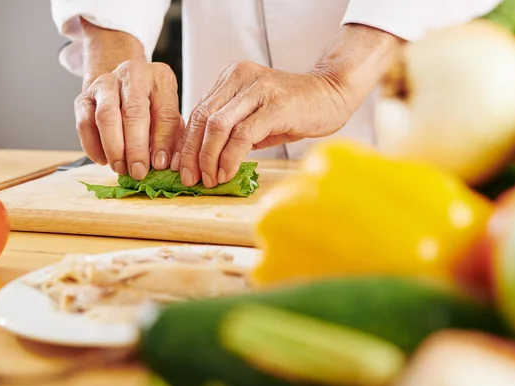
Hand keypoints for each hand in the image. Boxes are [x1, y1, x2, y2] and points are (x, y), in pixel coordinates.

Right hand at [74, 60, 182, 179]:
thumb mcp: (170, 116)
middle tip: (138, 172)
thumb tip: (169, 165)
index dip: (162, 142)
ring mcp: (105, 83)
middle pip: (134, 112)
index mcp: (161, 79)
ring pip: (106, 116)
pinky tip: (103, 161)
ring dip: (113, 148)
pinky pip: (84, 122)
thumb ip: (173, 138)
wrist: (125, 84)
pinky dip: (93, 145)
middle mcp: (132, 76)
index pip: (164, 113)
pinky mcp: (84, 96)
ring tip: (121, 169)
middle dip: (136, 147)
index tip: (160, 165)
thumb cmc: (153, 105)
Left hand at [174, 61, 351, 187]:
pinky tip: (227, 173)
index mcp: (231, 77)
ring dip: (208, 158)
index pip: (198, 111)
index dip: (186, 143)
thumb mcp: (257, 115)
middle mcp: (240, 77)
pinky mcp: (275, 105)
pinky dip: (230, 158)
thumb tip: (207, 159)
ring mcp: (258, 89)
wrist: (332, 94)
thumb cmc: (295, 109)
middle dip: (191, 153)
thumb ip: (234, 129)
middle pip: (202, 118)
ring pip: (218, 126)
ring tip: (209, 179)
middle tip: (190, 178)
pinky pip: (242, 135)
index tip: (181, 167)